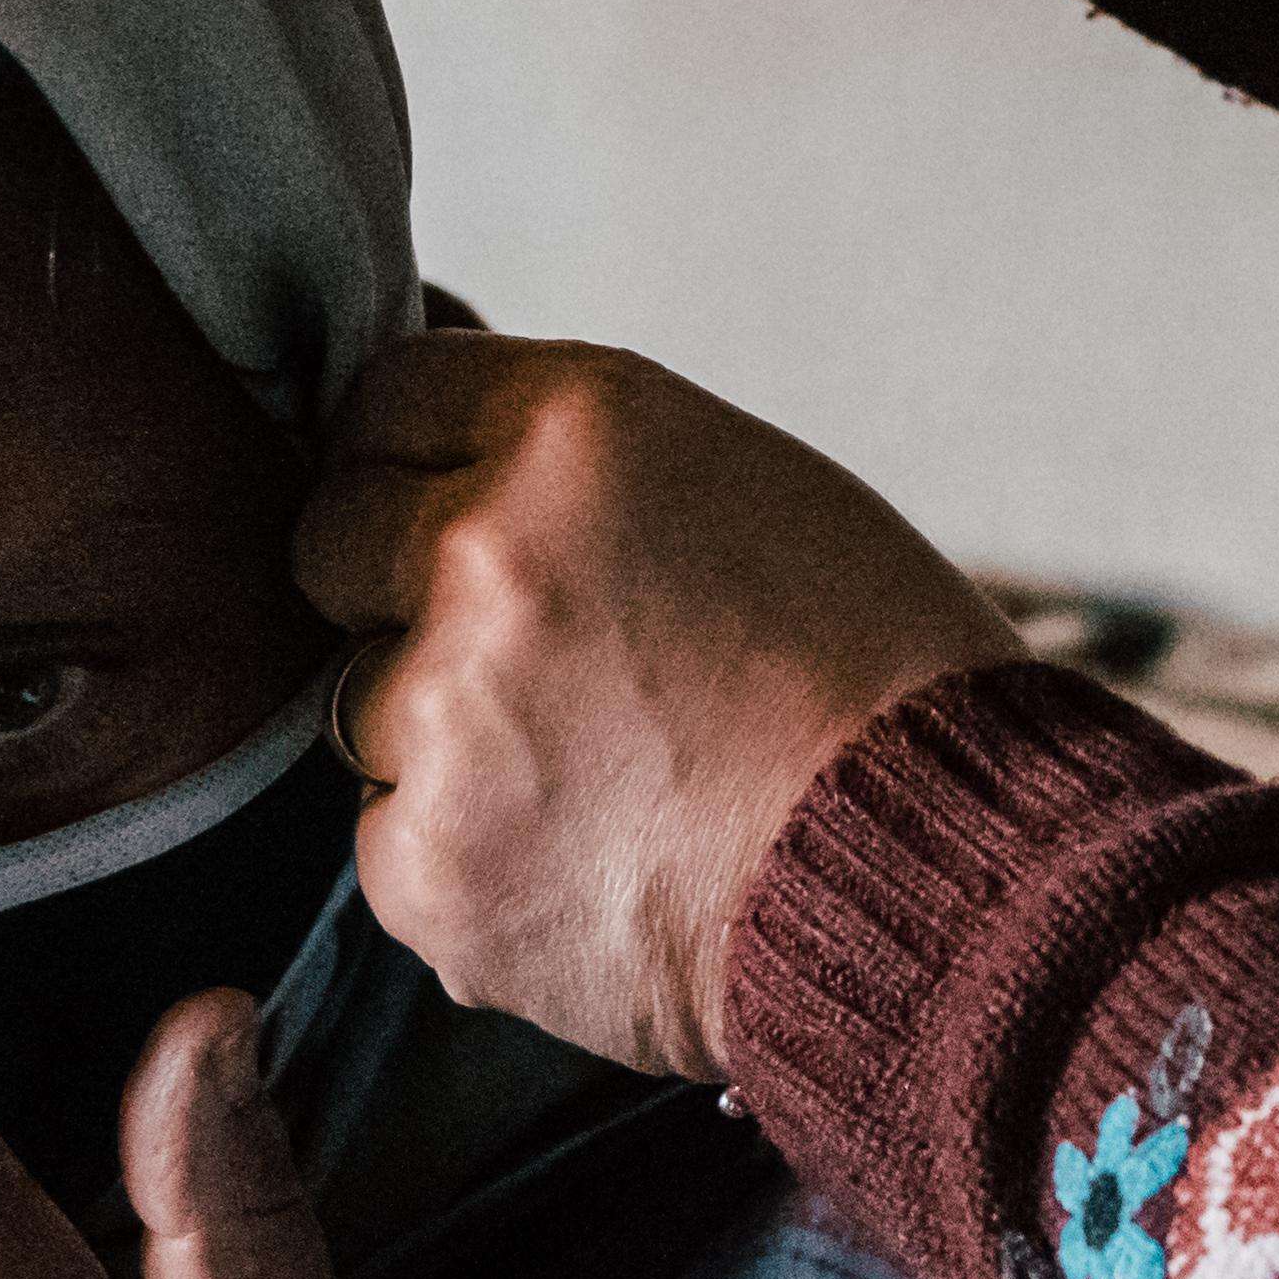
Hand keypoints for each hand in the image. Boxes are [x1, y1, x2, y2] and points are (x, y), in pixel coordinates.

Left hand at [299, 340, 1022, 1090]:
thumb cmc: (878, 679)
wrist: (945, 880)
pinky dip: (471, 859)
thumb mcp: (739, 484)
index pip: (386, 398)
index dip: (422, 458)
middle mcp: (484, 552)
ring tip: (608, 779)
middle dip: (397, 587)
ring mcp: (444, 717)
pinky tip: (596, 864)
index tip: (458, 507)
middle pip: (333, 541)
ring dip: (451, 737)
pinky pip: (394, 842)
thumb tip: (438, 446)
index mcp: (573, 427)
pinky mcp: (429, 867)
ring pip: (367, 707)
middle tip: (534, 656)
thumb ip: (571, 460)